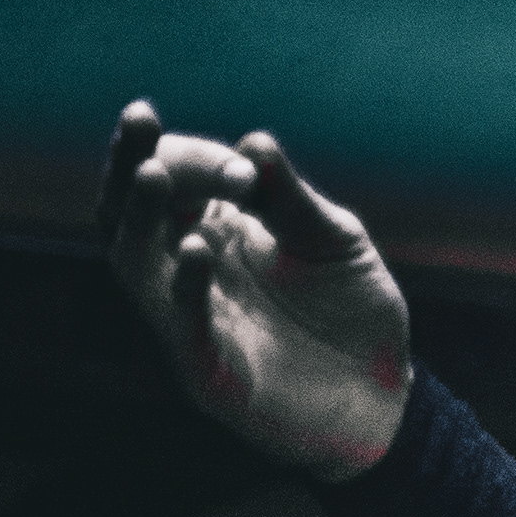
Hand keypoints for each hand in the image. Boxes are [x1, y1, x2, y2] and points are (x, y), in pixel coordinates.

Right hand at [96, 101, 411, 479]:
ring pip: (137, 264)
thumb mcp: (332, 239)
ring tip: (153, 175)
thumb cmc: (351, 310)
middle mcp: (187, 270)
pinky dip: (185, 288)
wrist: (385, 395)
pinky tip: (196, 251)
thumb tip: (255, 144)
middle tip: (139, 122)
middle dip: (132, 164)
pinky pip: (183, 328)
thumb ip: (292, 199)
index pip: (175, 178)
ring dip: (141, 217)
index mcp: (211, 229)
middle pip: (130, 211)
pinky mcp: (210, 374)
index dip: (198, 159)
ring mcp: (191, 323)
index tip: (244, 167)